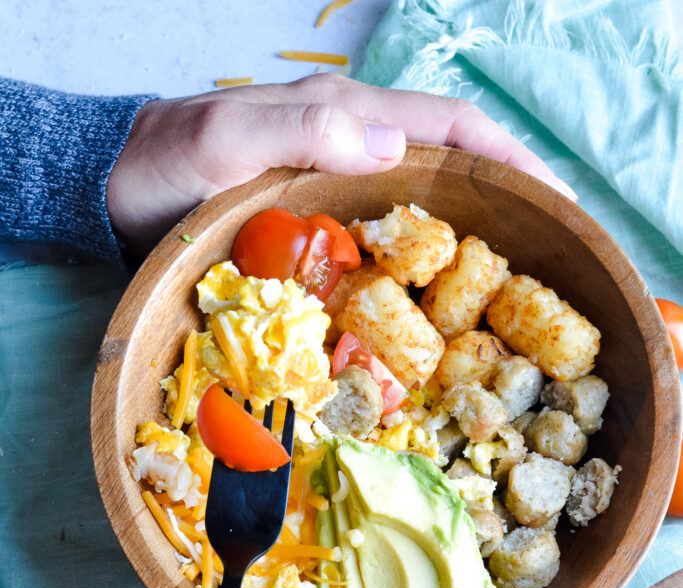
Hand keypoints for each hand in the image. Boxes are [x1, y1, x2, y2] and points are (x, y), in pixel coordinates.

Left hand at [107, 72, 575, 249]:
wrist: (114, 191)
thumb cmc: (164, 164)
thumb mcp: (222, 142)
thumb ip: (299, 132)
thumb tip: (389, 148)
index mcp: (342, 118)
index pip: (449, 128)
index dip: (509, 159)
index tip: (556, 201)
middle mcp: (349, 147)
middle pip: (450, 164)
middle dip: (508, 199)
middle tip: (552, 253)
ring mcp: (334, 186)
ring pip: (423, 204)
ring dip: (470, 237)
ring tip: (511, 289)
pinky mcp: (316, 222)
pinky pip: (384, 240)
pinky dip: (417, 267)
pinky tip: (430, 304)